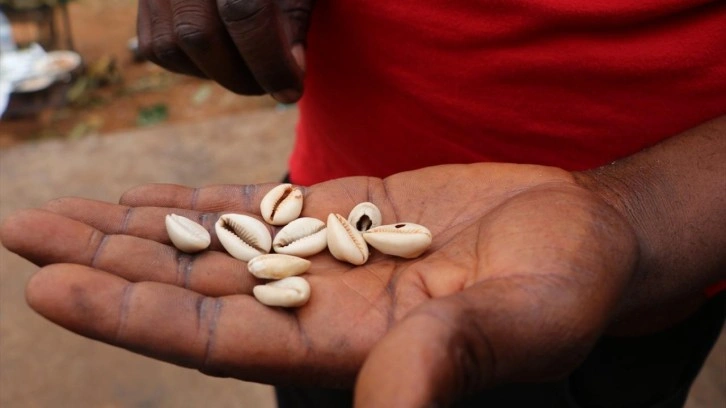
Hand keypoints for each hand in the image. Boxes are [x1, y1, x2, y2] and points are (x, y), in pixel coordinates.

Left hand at [0, 164, 637, 405]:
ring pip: (210, 242)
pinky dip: (198, 197)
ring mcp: (324, 256)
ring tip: (62, 209)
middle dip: (108, 261)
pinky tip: (149, 195)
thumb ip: (441, 365)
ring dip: (137, 226)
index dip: (133, 314)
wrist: (579, 234)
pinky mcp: (343, 209)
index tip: (50, 284)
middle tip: (24, 230)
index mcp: (347, 348)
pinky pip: (255, 203)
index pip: (215, 338)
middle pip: (192, 287)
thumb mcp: (515, 326)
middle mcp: (318, 306)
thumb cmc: (561, 288)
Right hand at [137, 0, 309, 101]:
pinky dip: (193, 65)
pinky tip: (224, 57)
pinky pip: (156, 48)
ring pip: (171, 45)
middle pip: (197, 33)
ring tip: (252, 69)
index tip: (292, 90)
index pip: (242, 10)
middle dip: (243, 75)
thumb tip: (291, 71)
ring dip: (218, 72)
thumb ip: (296, 14)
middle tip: (274, 84)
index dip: (269, 61)